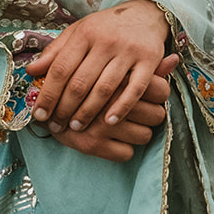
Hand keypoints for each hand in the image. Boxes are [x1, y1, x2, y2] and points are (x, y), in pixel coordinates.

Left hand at [27, 0, 171, 133]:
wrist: (146, 13)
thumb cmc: (106, 27)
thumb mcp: (79, 31)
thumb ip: (55, 51)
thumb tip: (31, 71)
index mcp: (86, 33)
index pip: (61, 68)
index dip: (48, 94)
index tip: (39, 115)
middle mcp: (107, 41)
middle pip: (80, 82)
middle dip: (64, 109)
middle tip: (56, 126)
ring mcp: (129, 51)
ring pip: (104, 89)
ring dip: (87, 112)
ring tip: (76, 127)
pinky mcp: (150, 60)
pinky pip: (135, 89)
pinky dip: (121, 108)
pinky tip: (109, 121)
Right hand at [48, 55, 177, 162]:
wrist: (40, 101)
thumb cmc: (84, 77)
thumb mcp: (109, 61)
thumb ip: (142, 62)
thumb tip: (174, 59)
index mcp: (117, 75)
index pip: (161, 89)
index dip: (160, 94)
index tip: (151, 95)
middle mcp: (110, 100)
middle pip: (157, 114)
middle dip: (153, 114)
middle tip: (144, 112)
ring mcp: (100, 124)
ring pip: (145, 135)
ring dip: (141, 132)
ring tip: (131, 125)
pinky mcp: (91, 145)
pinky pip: (126, 154)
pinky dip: (125, 149)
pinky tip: (118, 140)